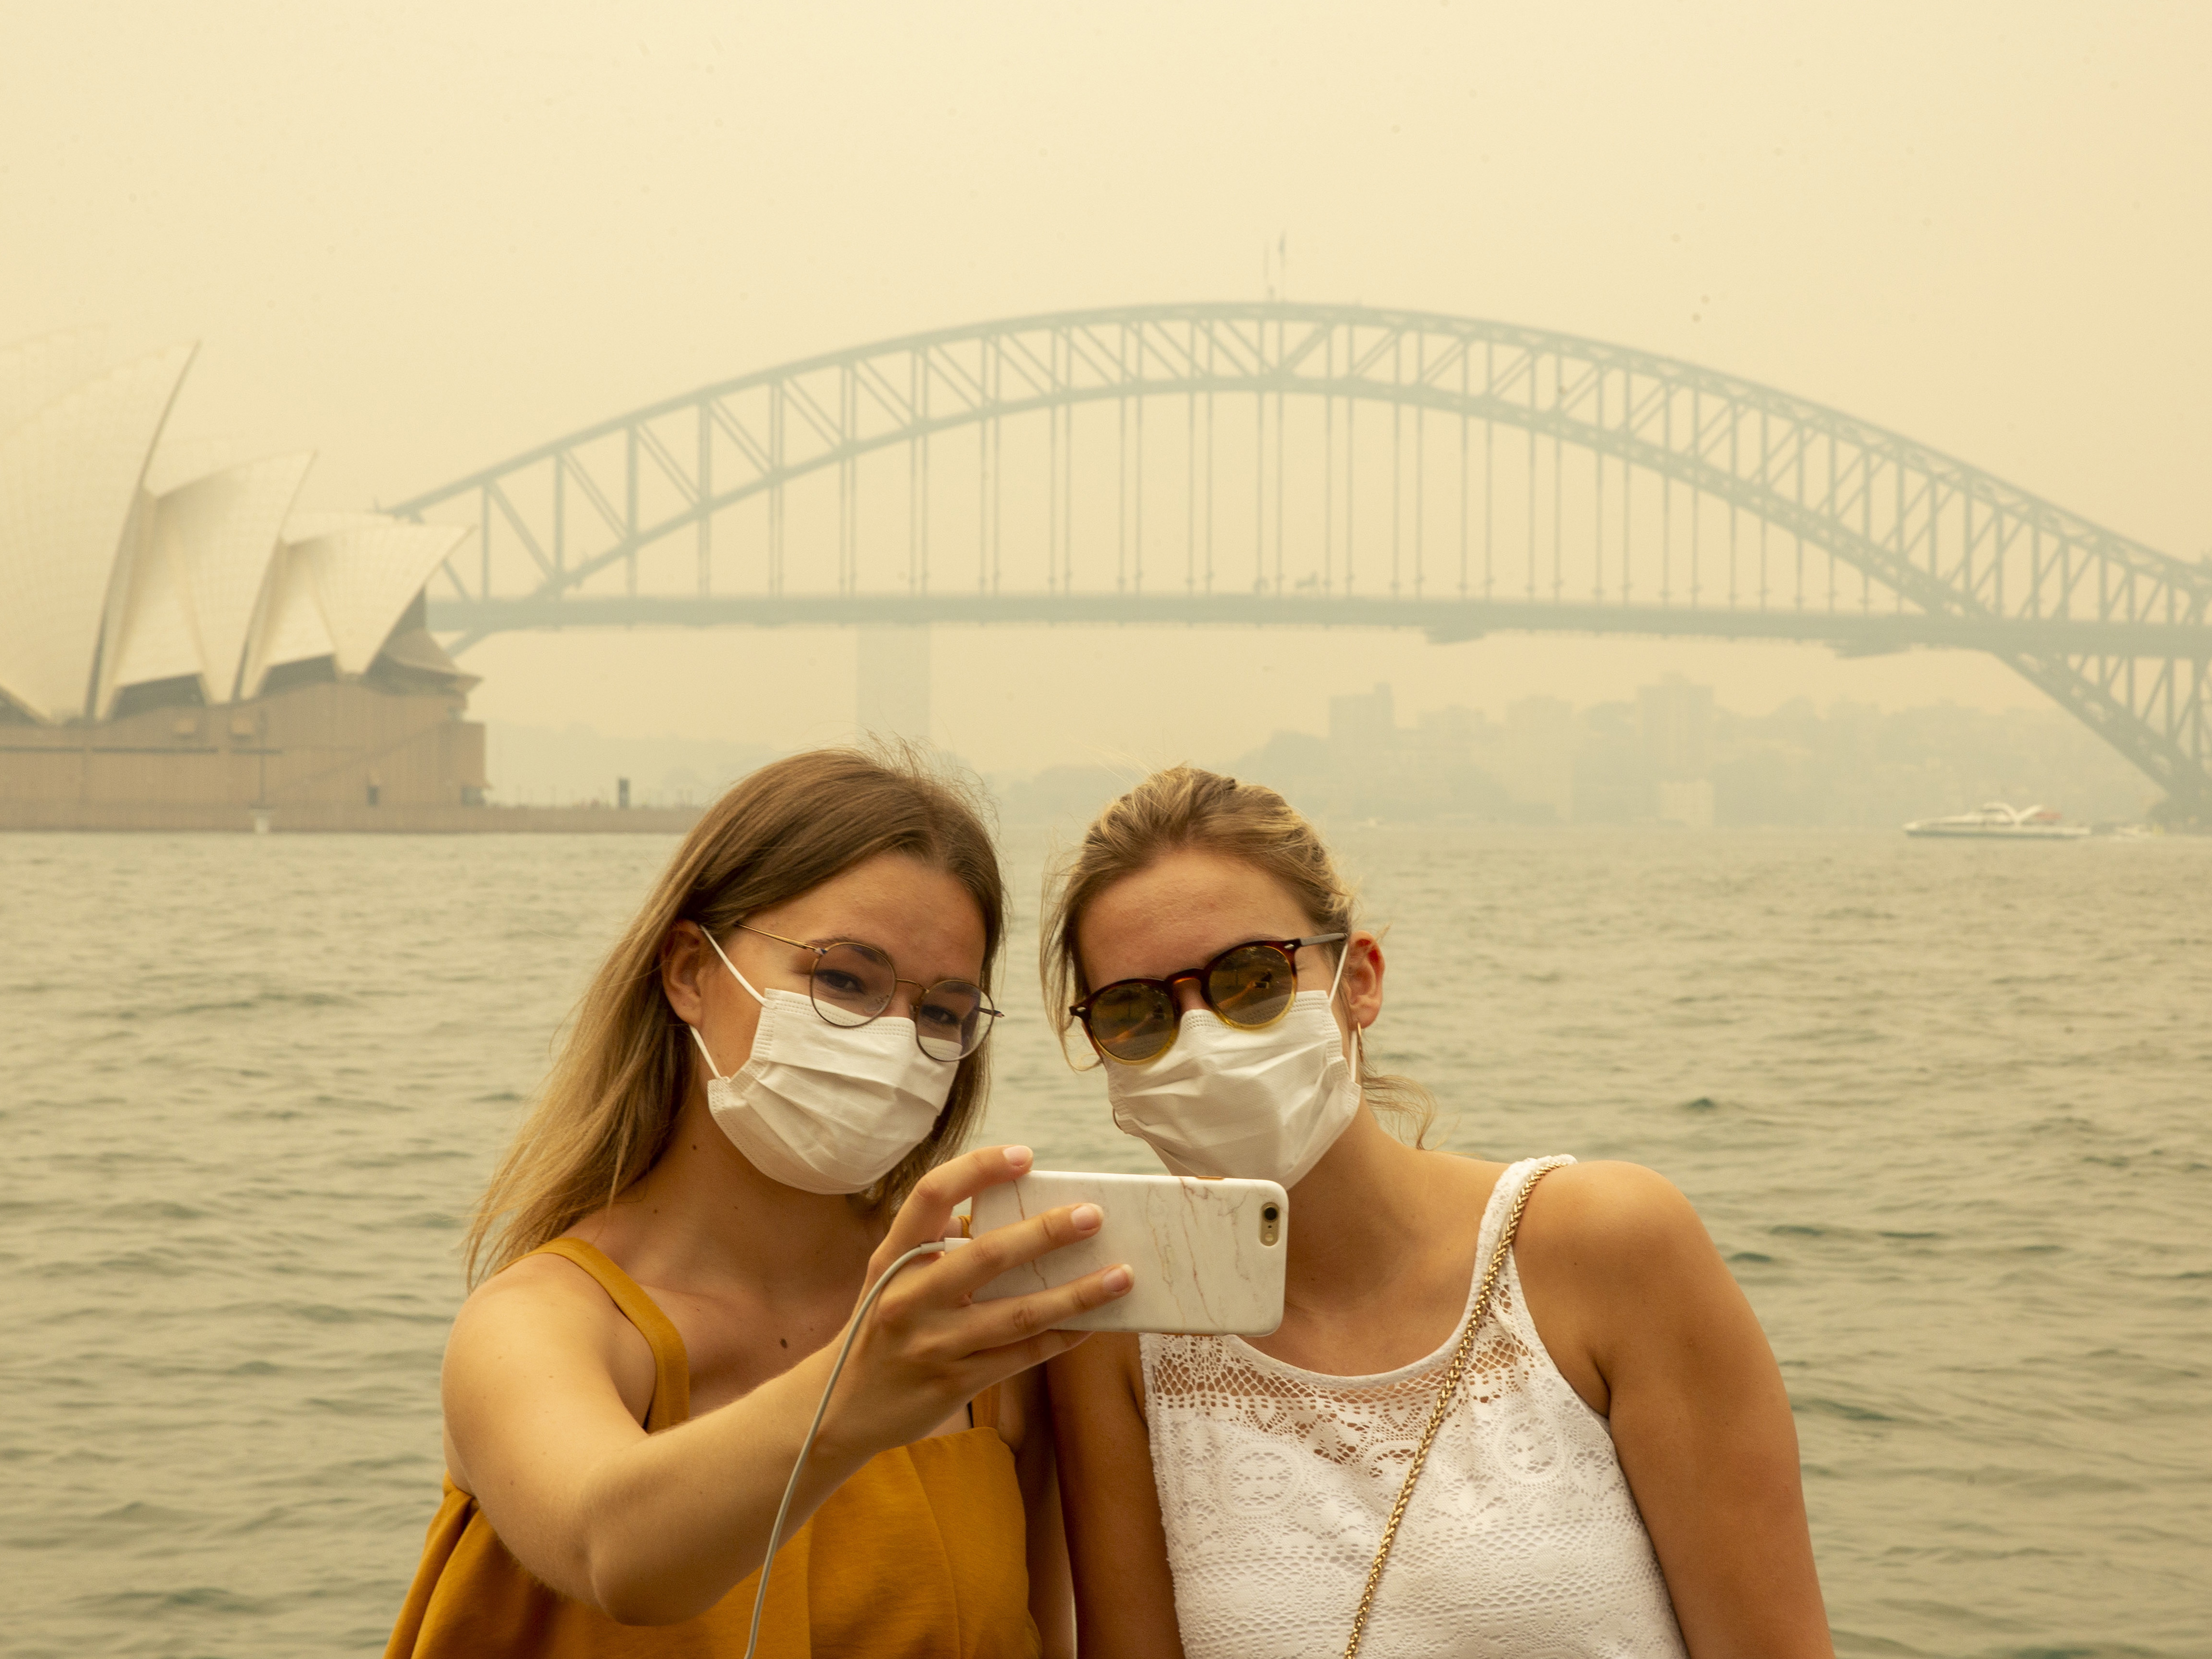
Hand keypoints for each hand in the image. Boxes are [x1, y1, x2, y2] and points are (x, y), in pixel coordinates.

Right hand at [822, 1145, 1131, 1454]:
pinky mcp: (955, 1384)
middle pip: (986, 1254)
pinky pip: (1022, 1355)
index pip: (931, 1196)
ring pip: (1017, 1314)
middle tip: (1094, 1215)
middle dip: (1046, 1233)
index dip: (978, 1169)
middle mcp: (909, 1298)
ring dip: (1076, 1294)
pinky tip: (1094, 1323)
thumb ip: (933, 1243)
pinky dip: (1062, 1337)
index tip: (1025, 1155)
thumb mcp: (889, 1278)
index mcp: (892, 1259)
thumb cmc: (879, 1329)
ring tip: (1121, 1275)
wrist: (838, 1409)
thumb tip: (994, 1212)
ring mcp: (933, 1344)